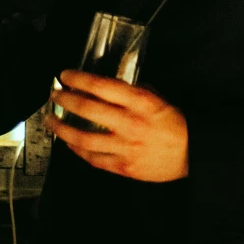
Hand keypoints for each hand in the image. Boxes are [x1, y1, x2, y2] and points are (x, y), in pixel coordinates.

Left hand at [45, 70, 188, 182]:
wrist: (192, 153)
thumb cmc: (175, 123)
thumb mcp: (158, 98)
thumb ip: (134, 91)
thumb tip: (110, 87)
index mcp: (140, 102)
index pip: (103, 86)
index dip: (80, 79)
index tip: (65, 75)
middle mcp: (130, 123)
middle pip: (88, 109)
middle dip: (66, 99)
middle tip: (54, 94)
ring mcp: (125, 147)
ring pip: (84, 138)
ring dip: (63, 128)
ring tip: (51, 120)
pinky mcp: (123, 167)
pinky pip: (94, 159)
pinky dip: (77, 151)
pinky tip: (68, 143)